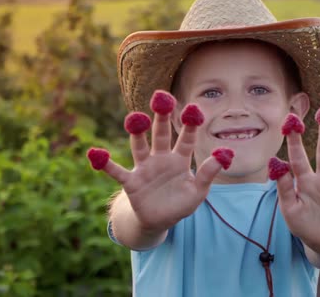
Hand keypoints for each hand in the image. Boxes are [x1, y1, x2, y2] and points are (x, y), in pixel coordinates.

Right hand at [87, 90, 232, 232]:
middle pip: (162, 134)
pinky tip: (96, 154)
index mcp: (180, 159)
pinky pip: (117, 171)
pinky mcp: (131, 182)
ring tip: (135, 118)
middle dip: (162, 117)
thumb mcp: (198, 191)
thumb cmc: (180, 204)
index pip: (187, 139)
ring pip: (140, 146)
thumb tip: (224, 154)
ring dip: (137, 133)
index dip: (190, 125)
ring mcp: (145, 168)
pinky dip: (106, 164)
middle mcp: (161, 158)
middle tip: (161, 97)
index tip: (193, 108)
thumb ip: (208, 173)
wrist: (158, 221)